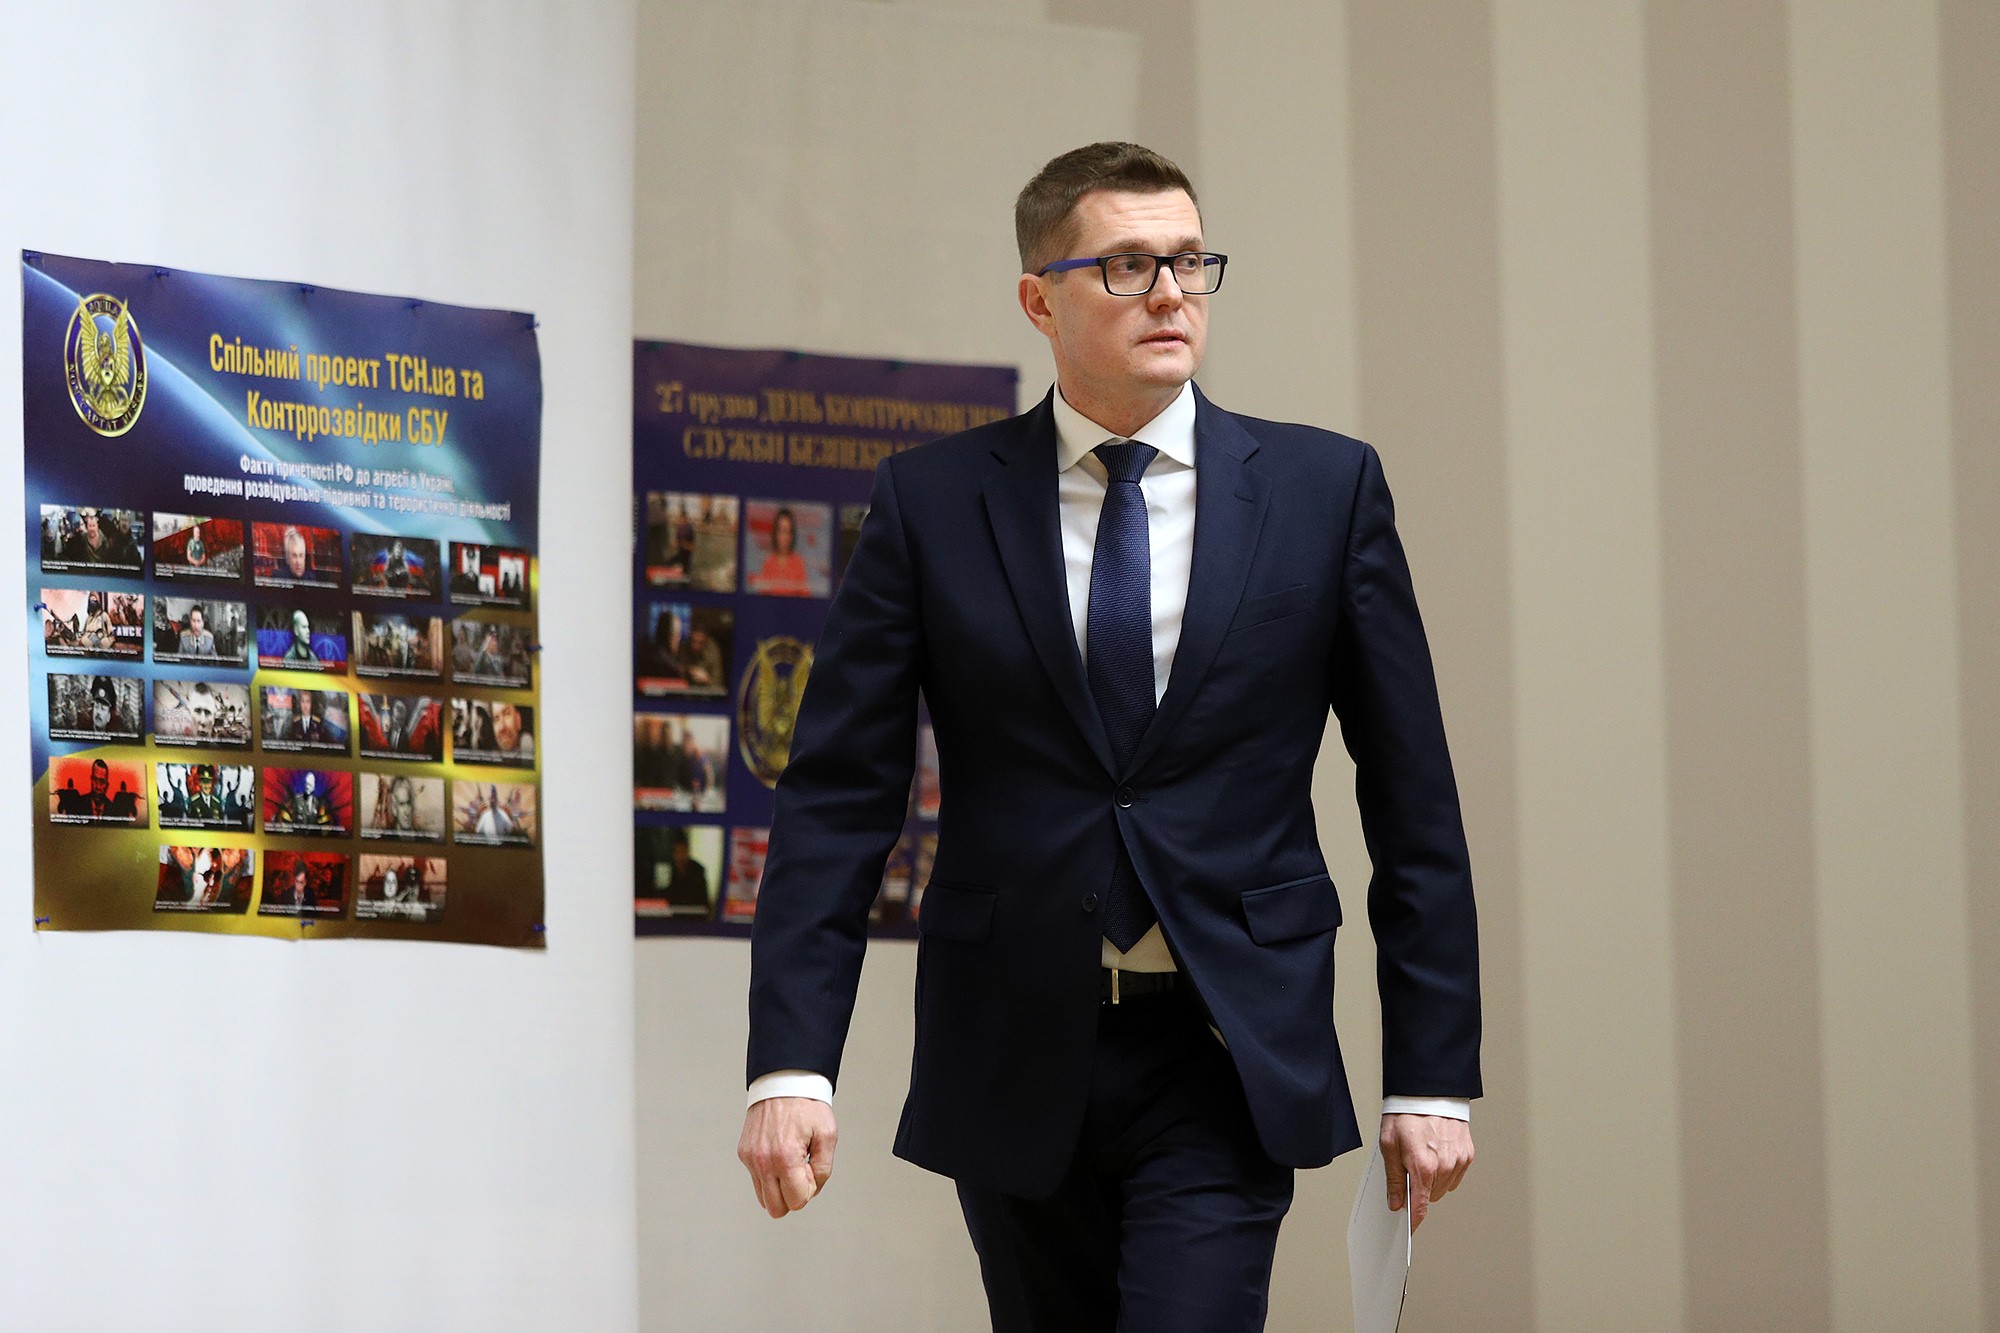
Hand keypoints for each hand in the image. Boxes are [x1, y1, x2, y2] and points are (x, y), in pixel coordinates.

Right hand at [738, 1096, 837, 1218]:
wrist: (783, 1081)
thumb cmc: (807, 1105)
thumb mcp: (828, 1135)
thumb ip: (823, 1169)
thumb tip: (810, 1190)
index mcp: (785, 1157)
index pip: (797, 1201)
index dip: (809, 1189)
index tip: (811, 1168)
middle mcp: (763, 1161)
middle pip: (776, 1209)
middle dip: (792, 1196)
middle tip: (801, 1171)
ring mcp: (750, 1158)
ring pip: (763, 1199)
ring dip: (779, 1189)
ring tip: (790, 1163)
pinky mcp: (743, 1153)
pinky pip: (756, 1180)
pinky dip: (769, 1175)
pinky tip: (779, 1154)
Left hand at [1380, 1113, 1472, 1231]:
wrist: (1427, 1091)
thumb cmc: (1406, 1113)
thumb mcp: (1388, 1145)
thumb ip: (1394, 1178)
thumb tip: (1396, 1202)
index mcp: (1423, 1166)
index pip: (1420, 1206)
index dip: (1413, 1220)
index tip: (1409, 1229)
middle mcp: (1444, 1166)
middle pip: (1430, 1197)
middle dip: (1419, 1189)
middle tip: (1409, 1168)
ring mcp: (1458, 1160)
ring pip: (1444, 1187)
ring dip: (1433, 1180)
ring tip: (1423, 1156)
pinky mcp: (1467, 1153)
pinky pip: (1455, 1174)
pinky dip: (1445, 1170)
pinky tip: (1436, 1153)